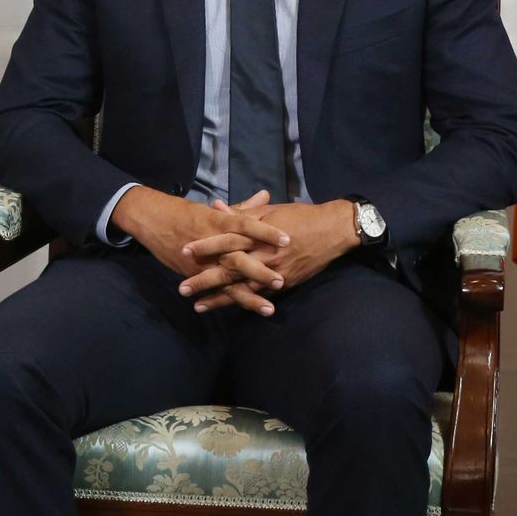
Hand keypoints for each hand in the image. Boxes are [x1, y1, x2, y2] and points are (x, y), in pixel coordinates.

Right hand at [112, 186, 289, 316]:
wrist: (152, 219)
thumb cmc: (186, 213)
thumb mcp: (215, 209)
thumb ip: (242, 207)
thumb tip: (265, 195)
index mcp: (219, 222)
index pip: (247, 225)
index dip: (266, 232)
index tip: (288, 239)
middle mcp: (212, 243)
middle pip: (239, 258)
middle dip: (259, 272)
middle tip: (281, 281)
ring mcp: (202, 260)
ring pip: (228, 280)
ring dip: (249, 296)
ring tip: (269, 309)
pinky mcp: (192, 272)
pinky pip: (212, 289)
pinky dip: (225, 303)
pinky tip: (240, 313)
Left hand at [179, 198, 359, 311]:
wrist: (334, 230)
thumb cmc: (299, 216)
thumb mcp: (269, 211)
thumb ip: (241, 212)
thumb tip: (216, 206)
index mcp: (258, 234)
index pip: (226, 240)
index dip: (205, 246)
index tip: (183, 251)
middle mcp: (264, 255)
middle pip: (229, 269)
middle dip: (204, 280)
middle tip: (182, 288)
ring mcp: (274, 272)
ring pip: (242, 288)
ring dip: (219, 298)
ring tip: (198, 306)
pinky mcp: (285, 283)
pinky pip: (260, 295)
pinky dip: (243, 302)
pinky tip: (228, 308)